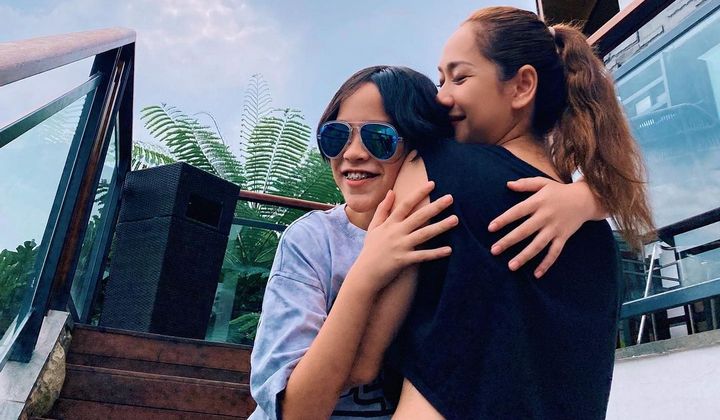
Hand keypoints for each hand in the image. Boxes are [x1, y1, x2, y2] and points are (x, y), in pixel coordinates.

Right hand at [353, 181, 456, 292]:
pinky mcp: (403, 260)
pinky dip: (435, 253)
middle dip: (435, 207)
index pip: (406, 204)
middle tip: (451, 198)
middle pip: (419, 217)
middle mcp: (396, 233)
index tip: (432, 183)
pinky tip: (449, 249)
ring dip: (440, 226)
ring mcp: (400, 246)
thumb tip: (391, 191)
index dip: (418, 193)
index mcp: (390, 223)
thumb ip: (383, 209)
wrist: (365, 273)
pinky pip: (422, 256)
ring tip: (455, 219)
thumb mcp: (374, 227)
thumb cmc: (371, 249)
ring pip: (424, 234)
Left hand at [488, 177, 605, 277]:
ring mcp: (555, 228)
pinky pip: (555, 252)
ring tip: (511, 266)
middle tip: (493, 251)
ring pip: (538, 245)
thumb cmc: (559, 191)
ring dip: (524, 256)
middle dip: (508, 241)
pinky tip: (536, 274)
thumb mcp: (543, 183)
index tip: (490, 228)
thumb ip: (525, 184)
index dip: (504, 219)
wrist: (587, 199)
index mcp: (538, 202)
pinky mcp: (564, 237)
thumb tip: (508, 184)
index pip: (517, 211)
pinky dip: (546, 263)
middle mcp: (546, 216)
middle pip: (525, 230)